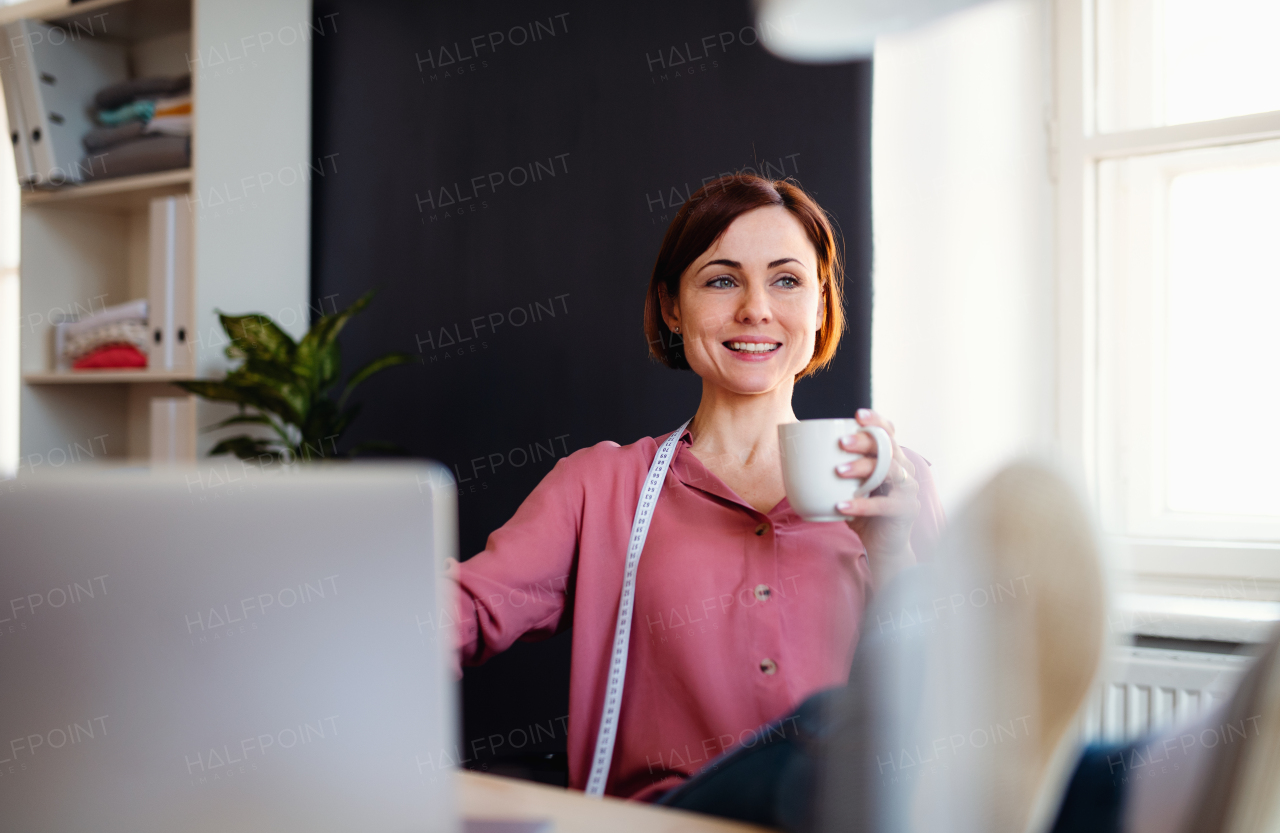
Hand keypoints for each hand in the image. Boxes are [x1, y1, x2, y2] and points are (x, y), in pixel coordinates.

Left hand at [834, 409, 920, 587]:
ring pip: (890, 471)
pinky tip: (841, 505)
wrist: (882, 545)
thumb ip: (834, 468)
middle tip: (841, 442)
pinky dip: (861, 505)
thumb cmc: (862, 510)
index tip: (857, 414)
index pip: (888, 432)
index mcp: (891, 458)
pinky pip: (884, 505)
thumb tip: (793, 453)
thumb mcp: (848, 486)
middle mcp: (905, 469)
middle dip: (865, 441)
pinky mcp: (906, 511)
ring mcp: (909, 490)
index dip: (876, 421)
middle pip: (888, 447)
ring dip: (862, 468)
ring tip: (838, 471)